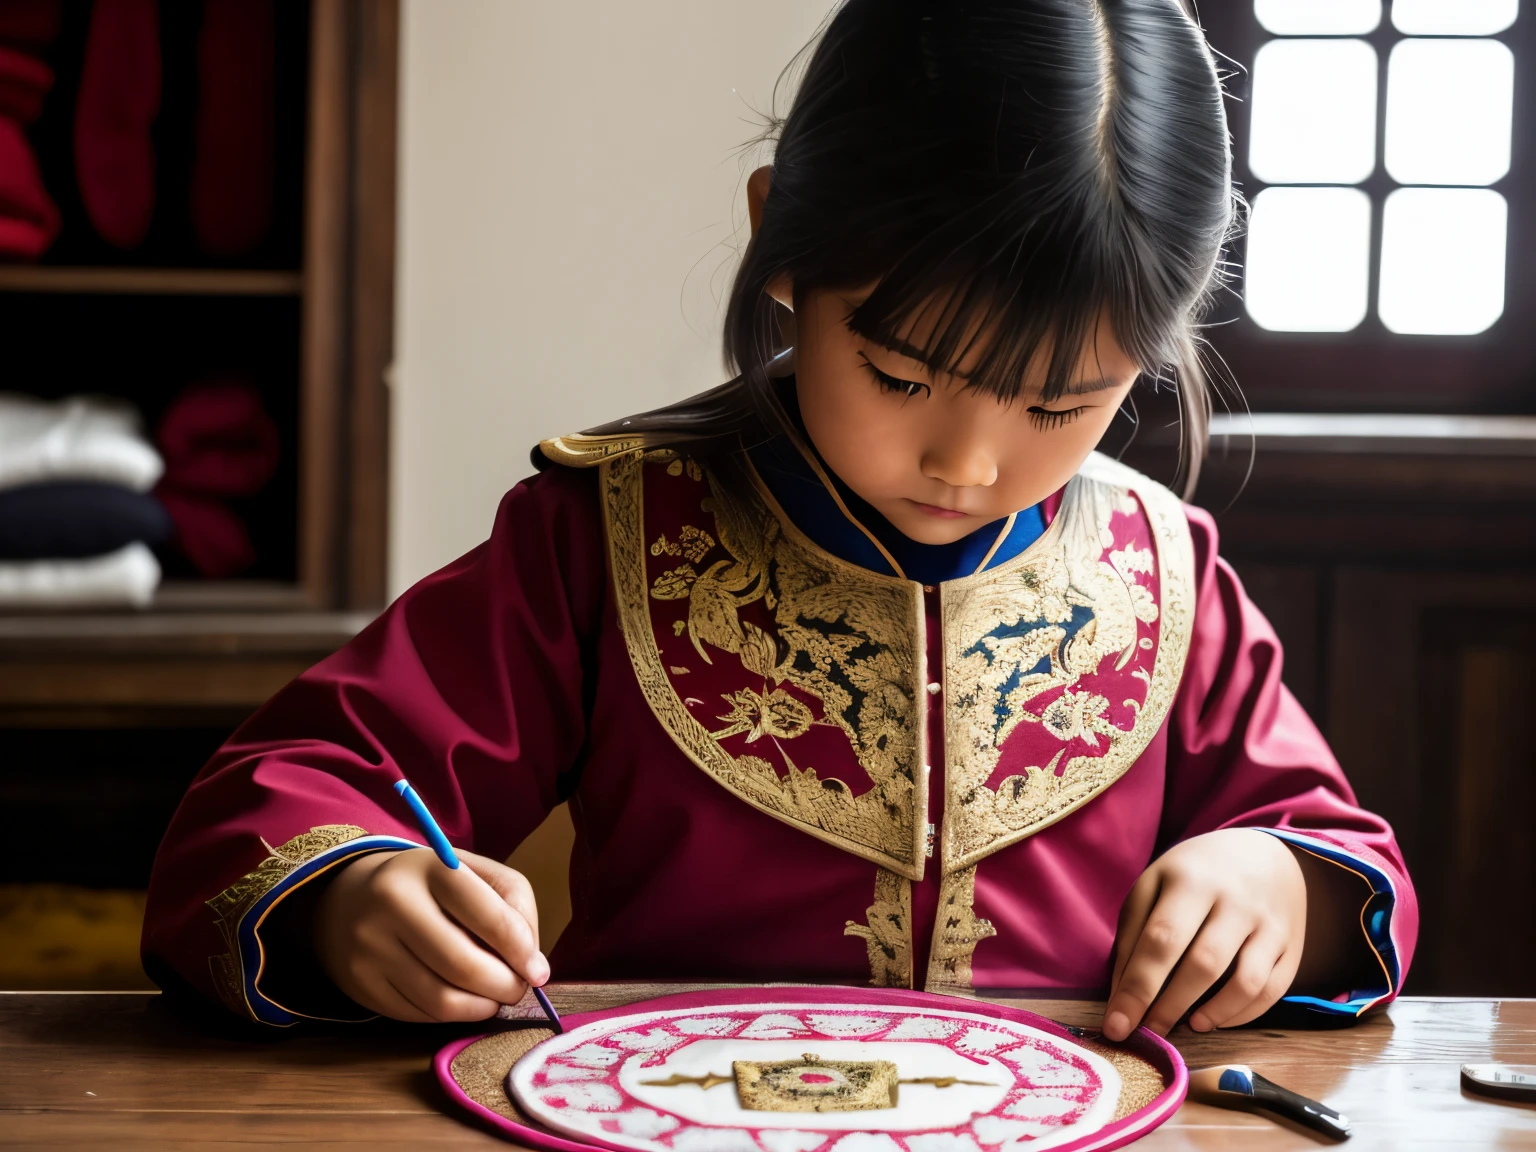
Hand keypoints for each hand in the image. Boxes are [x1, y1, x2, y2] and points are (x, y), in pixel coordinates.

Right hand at [314, 847, 546, 1022]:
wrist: (352, 898)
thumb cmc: (430, 886)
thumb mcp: (473, 872)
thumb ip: (514, 904)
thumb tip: (533, 963)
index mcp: (431, 867)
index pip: (490, 915)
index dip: (522, 949)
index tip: (538, 970)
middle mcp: (393, 903)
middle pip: (465, 965)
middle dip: (505, 986)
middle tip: (519, 988)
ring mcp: (370, 946)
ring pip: (442, 999)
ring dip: (482, 1007)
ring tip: (495, 997)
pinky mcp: (361, 983)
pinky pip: (419, 1014)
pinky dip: (452, 1015)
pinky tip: (462, 1000)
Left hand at [1103, 828, 1305, 1040]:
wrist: (1264, 854)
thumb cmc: (1194, 874)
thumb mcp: (1153, 885)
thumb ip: (1133, 934)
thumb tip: (1122, 995)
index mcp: (1190, 879)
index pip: (1161, 940)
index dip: (1137, 988)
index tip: (1117, 1026)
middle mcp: (1235, 900)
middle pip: (1203, 964)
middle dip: (1170, 1006)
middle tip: (1148, 1034)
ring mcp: (1269, 924)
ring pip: (1245, 982)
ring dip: (1213, 1014)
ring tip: (1187, 1026)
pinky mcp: (1291, 946)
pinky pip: (1272, 990)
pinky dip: (1243, 1014)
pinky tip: (1215, 1019)